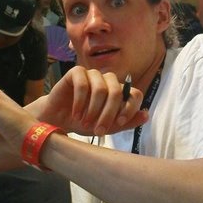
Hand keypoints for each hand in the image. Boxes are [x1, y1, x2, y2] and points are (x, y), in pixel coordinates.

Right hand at [34, 66, 148, 135]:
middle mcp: (108, 81)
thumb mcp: (106, 127)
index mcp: (119, 92)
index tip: (119, 123)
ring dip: (93, 109)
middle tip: (98, 130)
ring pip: (101, 88)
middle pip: (117, 92)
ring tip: (85, 123)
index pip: (134, 94)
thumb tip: (146, 115)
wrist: (57, 119)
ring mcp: (93, 75)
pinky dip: (80, 102)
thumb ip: (125, 122)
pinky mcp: (76, 72)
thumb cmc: (83, 122)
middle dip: (108, 113)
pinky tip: (76, 113)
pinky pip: (83, 84)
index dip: (129, 108)